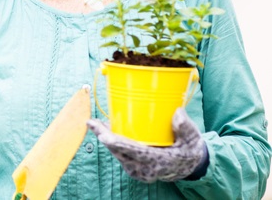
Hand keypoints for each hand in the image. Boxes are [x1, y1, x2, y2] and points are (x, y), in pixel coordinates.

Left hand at [87, 108, 207, 182]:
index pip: (132, 151)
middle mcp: (145, 169)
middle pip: (118, 152)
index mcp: (158, 160)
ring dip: (105, 139)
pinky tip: (105, 131)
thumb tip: (177, 113)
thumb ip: (185, 126)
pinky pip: (119, 155)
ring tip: (95, 124)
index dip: (115, 142)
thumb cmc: (190, 148)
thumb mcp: (192, 137)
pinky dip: (111, 143)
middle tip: (91, 122)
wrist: (191, 167)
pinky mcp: (135, 169)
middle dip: (103, 136)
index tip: (101, 133)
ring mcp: (139, 171)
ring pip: (116, 154)